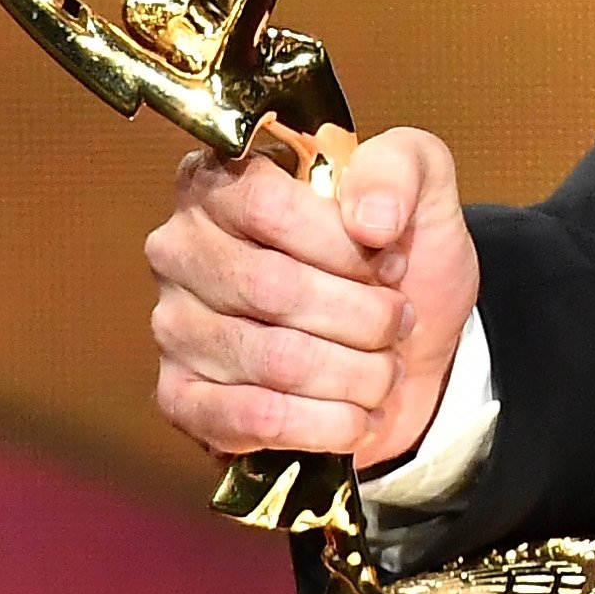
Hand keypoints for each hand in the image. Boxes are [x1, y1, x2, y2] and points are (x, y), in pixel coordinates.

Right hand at [145, 126, 477, 473]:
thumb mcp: (421, 184)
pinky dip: (318, 425)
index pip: (268, 207)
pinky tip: (355, 419)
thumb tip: (370, 218)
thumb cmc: (398, 253)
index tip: (394, 261)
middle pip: (271, 288)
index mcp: (224, 179)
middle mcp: (181, 248)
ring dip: (353, 374)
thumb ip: (401, 168)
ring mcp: (174, 326)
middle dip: (361, 315)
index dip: (343, 245)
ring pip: (272, 359)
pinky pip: (244, 419)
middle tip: (398, 322)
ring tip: (384, 372)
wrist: (405, 344)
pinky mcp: (182, 398)